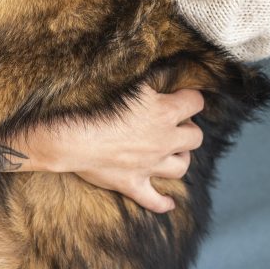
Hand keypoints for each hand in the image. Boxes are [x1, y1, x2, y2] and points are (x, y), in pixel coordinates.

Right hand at [0, 83, 204, 213]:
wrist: (74, 137)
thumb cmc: (96, 103)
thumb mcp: (125, 81)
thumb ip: (144, 77)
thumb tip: (154, 66)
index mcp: (165, 112)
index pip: (195, 102)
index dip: (191, 97)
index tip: (184, 94)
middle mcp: (164, 140)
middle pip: (194, 137)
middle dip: (188, 128)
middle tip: (175, 122)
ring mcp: (150, 165)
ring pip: (181, 167)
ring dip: (181, 158)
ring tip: (173, 151)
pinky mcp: (134, 184)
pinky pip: (154, 200)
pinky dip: (163, 202)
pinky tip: (169, 202)